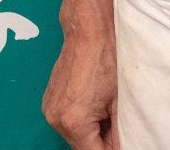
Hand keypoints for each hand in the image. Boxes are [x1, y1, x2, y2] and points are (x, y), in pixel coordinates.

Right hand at [42, 32, 119, 149]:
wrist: (88, 31)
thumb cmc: (106, 59)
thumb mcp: (118, 101)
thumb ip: (118, 132)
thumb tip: (120, 147)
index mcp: (74, 122)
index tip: (120, 144)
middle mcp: (56, 119)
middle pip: (80, 146)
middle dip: (99, 141)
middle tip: (115, 128)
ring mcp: (49, 109)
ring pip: (73, 135)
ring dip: (89, 131)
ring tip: (105, 112)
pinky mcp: (48, 100)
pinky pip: (66, 120)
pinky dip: (79, 119)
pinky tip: (93, 104)